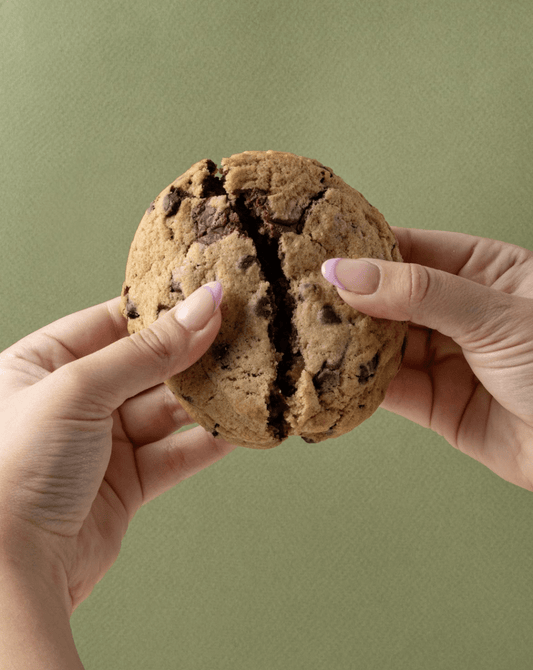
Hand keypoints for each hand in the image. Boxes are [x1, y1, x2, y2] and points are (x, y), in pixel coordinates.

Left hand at [0, 281, 234, 613]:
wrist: (10, 568)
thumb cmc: (14, 469)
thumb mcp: (80, 390)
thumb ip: (147, 350)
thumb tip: (202, 307)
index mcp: (42, 365)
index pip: (111, 323)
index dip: (161, 311)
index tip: (207, 297)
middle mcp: (71, 402)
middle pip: (146, 366)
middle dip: (192, 354)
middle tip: (239, 334)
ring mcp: (100, 444)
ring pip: (166, 411)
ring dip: (206, 398)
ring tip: (248, 376)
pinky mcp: (126, 483)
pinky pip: (176, 453)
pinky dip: (207, 441)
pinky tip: (239, 425)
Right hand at [322, 228, 532, 490]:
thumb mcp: (493, 314)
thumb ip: (418, 291)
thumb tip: (348, 272)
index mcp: (487, 271)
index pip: (414, 250)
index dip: (367, 250)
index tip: (321, 251)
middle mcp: (463, 312)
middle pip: (393, 298)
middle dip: (351, 300)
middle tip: (301, 296)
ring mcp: (449, 358)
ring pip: (386, 344)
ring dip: (350, 344)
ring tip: (306, 335)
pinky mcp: (439, 404)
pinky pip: (390, 390)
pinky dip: (360, 385)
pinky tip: (331, 376)